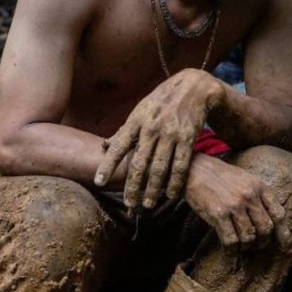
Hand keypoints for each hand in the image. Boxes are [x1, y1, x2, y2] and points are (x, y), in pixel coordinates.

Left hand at [94, 70, 223, 208]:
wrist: (193, 86)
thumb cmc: (160, 102)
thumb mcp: (139, 111)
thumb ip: (123, 131)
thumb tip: (104, 146)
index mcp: (136, 121)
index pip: (118, 146)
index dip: (107, 165)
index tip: (98, 183)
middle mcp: (151, 128)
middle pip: (139, 162)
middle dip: (133, 185)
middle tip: (129, 204)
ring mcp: (170, 133)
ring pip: (160, 167)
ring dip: (153, 189)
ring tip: (147, 205)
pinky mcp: (188, 137)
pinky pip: (180, 164)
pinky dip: (175, 182)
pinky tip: (170, 195)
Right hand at [185, 155, 291, 251]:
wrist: (194, 169)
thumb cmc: (218, 175)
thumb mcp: (244, 178)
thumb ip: (257, 194)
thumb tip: (266, 217)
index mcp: (259, 186)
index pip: (278, 213)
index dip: (283, 232)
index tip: (284, 243)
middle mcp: (249, 196)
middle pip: (265, 228)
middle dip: (263, 242)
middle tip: (257, 246)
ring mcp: (234, 205)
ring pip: (249, 236)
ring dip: (246, 247)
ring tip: (241, 248)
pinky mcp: (218, 214)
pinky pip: (231, 239)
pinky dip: (232, 249)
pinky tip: (229, 249)